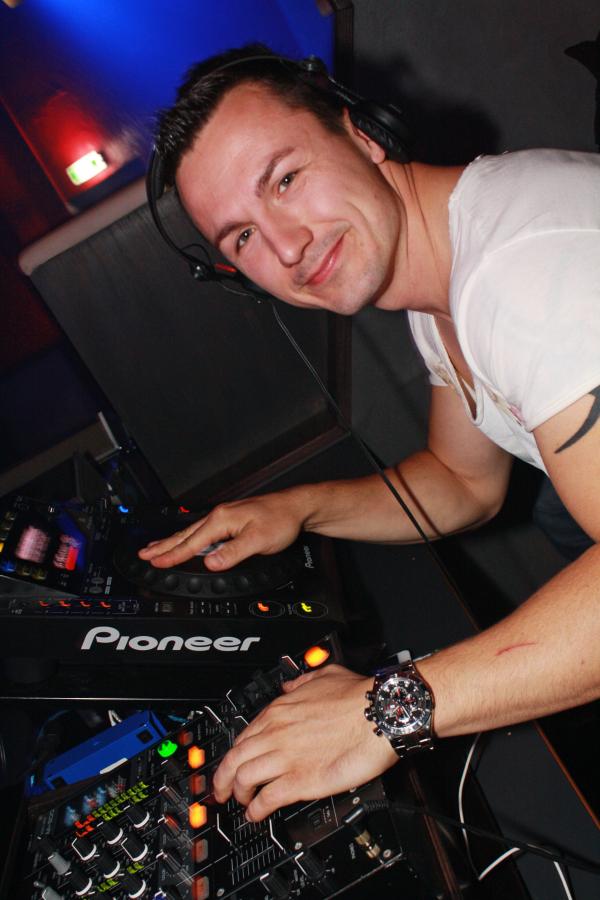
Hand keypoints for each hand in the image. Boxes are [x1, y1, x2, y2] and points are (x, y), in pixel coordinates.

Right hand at [138, 490, 306, 569]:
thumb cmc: (281, 520)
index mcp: (222, 520)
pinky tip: (185, 540)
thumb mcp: (257, 541)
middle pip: (185, 535)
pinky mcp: (230, 520)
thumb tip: (211, 564)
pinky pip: (202, 530)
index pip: (192, 543)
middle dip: (163, 546)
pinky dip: (188, 537)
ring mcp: (224, 517)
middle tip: (143, 554)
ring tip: (155, 547)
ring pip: (191, 532)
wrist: (296, 507)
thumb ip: (232, 553)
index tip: (156, 563)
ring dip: (171, 541)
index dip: (173, 556)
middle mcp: (219, 516)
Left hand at [212, 664, 397, 821]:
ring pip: (243, 779)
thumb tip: (290, 686)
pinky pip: (266, 799)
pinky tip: (257, 815)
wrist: (380, 715)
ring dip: (239, 794)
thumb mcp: (324, 675)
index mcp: (280, 710)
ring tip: (243, 803)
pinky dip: (257, 810)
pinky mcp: (300, 780)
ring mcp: (286, 758)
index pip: (243, 734)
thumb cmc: (358, 697)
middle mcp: (276, 733)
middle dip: (222, 778)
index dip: (234, 752)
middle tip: (220, 790)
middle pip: (234, 758)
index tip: (232, 761)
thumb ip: (301, 681)